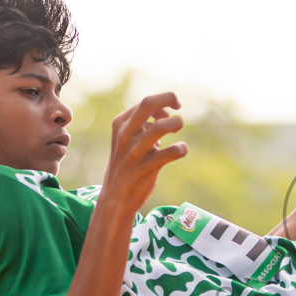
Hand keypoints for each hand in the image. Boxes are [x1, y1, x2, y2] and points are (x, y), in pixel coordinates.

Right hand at [103, 92, 185, 210]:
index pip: (146, 103)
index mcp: (121, 124)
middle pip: (148, 104)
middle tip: (179, 106)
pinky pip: (169, 153)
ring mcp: (135, 151)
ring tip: (178, 129)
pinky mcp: (146, 168)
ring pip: (160, 127)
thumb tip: (166, 112)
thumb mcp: (129, 139)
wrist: (116, 197)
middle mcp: (126, 134)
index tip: (170, 112)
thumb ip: (144, 124)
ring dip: (175, 123)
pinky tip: (180, 150)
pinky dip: (180, 149)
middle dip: (168, 98)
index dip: (164, 103)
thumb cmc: (127, 164)